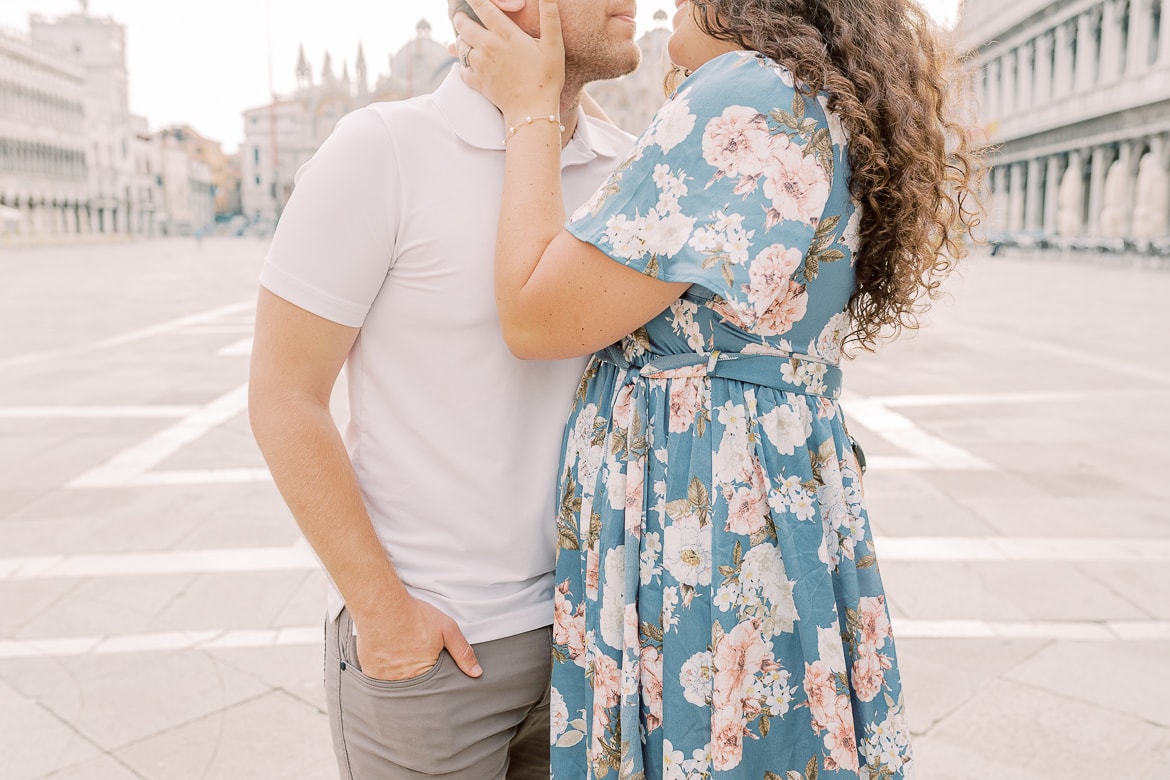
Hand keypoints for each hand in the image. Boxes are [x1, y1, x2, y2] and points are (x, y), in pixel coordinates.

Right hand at [351, 595, 481, 680]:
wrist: (382, 605)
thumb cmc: (415, 616)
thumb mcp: (447, 629)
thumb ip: (463, 652)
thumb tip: (477, 673)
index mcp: (425, 673)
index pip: (433, 686)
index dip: (433, 677)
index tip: (430, 667)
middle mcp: (405, 680)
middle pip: (414, 686)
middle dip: (416, 676)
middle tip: (413, 655)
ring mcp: (385, 678)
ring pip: (396, 684)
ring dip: (399, 675)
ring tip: (400, 655)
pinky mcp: (370, 672)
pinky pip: (379, 679)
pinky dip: (383, 671)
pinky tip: (386, 656)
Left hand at [454, 0, 564, 124]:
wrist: (533, 111)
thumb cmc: (546, 78)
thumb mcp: (554, 45)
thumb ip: (550, 17)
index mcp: (506, 35)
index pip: (484, 8)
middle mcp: (488, 47)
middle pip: (463, 26)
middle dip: (460, 18)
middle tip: (461, 16)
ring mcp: (480, 65)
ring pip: (460, 46)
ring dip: (460, 40)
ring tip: (464, 38)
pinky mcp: (477, 82)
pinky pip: (462, 69)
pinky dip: (463, 65)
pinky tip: (469, 64)